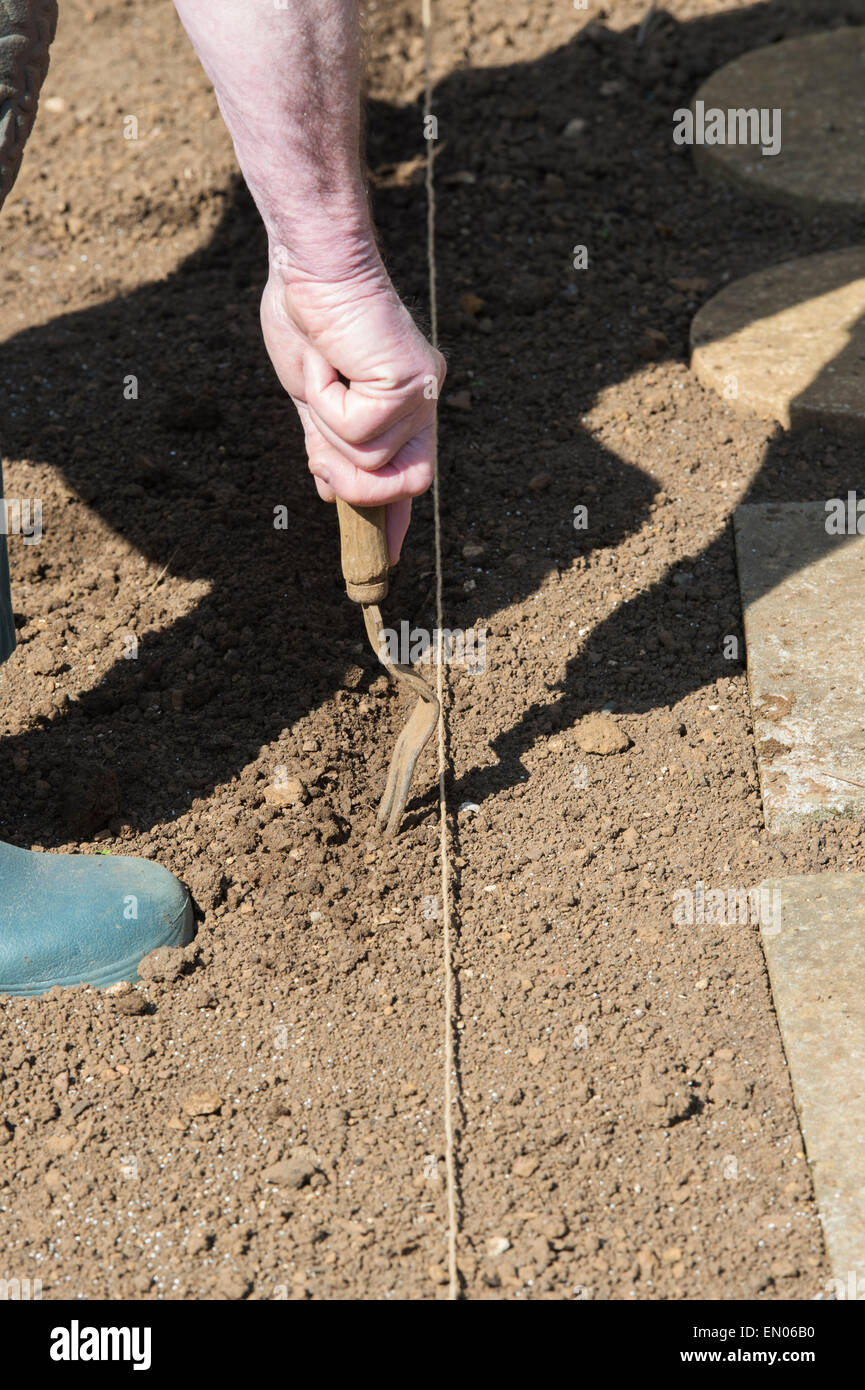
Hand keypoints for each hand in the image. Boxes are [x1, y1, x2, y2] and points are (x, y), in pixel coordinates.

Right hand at [260, 256, 444, 562]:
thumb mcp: (312, 397)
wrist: (310, 265)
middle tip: (319, 429)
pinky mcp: (407, 383)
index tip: (393, 555)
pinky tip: (329, 364)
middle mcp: (424, 400)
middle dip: (349, 475)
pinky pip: (359, 429)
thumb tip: (332, 494)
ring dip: (328, 424)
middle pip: (396, 483)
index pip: (409, 473)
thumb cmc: (308, 316)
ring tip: (324, 371)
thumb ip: (327, 445)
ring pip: (370, 459)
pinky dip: (329, 402)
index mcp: (405, 404)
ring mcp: (421, 393)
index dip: (398, 516)